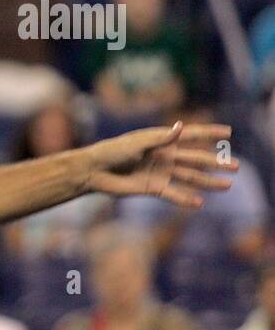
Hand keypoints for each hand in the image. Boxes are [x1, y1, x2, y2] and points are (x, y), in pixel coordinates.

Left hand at [85, 121, 236, 207]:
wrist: (93, 171)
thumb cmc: (112, 151)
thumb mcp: (136, 143)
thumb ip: (160, 138)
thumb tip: (181, 126)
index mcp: (161, 140)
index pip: (191, 135)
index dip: (209, 133)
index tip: (229, 133)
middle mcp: (165, 156)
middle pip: (196, 159)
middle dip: (216, 163)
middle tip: (237, 166)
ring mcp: (160, 172)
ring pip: (189, 177)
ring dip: (208, 182)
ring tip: (227, 185)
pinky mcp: (153, 188)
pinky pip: (173, 194)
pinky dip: (185, 199)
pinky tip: (199, 203)